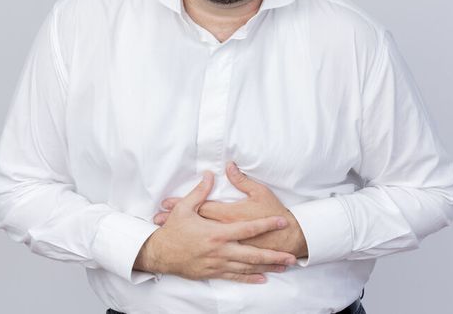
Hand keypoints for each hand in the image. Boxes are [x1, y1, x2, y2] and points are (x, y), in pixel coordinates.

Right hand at [134, 171, 296, 283]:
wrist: (160, 255)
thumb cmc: (173, 231)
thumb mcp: (184, 208)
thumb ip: (201, 192)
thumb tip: (210, 175)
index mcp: (217, 233)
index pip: (248, 228)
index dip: (266, 224)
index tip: (282, 221)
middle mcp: (221, 250)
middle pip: (253, 254)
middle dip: (274, 256)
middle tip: (292, 256)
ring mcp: (218, 263)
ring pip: (248, 267)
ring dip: (267, 267)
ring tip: (284, 266)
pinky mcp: (213, 272)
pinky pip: (235, 276)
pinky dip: (250, 278)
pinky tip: (262, 277)